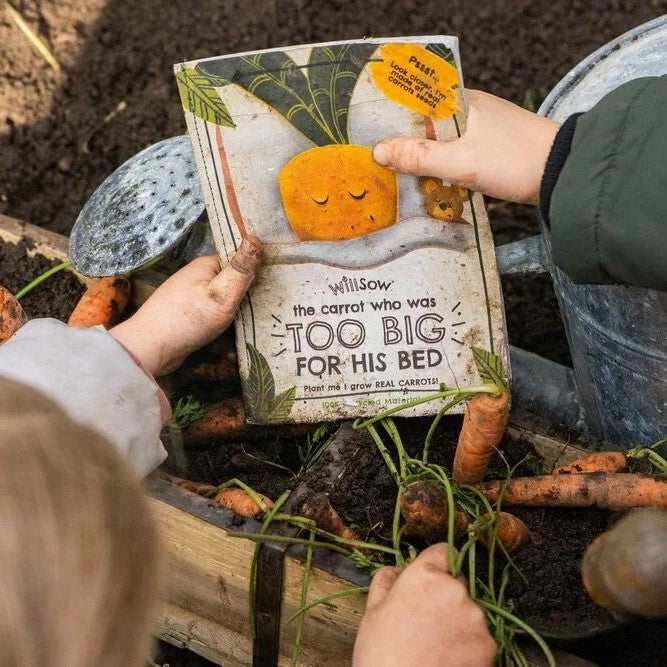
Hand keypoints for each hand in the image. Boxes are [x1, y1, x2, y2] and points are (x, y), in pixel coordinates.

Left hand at [110, 235, 261, 376]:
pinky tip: (238, 332)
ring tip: (263, 321)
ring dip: (239, 310)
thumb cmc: (188, 319)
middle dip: (250, 293)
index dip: (258, 270)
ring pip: (224, 299)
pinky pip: (214, 314)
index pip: (240, 261)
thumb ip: (241, 270)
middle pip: (233, 281)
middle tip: (274, 306)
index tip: (280, 282)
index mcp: (206, 265)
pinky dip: (225, 322)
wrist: (150, 349)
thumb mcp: (222, 294)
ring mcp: (191, 296)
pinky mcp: (188, 316)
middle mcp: (198, 277)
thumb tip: (256, 237)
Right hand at [353, 543, 495, 666]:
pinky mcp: (489, 646)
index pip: (444, 551)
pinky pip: (480, 639)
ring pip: (470, 613)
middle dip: (445, 599)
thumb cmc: (381, 654)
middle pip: (457, 585)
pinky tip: (448, 661)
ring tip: (436, 648)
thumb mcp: (372, 611)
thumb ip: (387, 580)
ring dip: (458, 623)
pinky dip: (469, 648)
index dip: (437, 565)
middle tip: (426, 624)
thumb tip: (399, 569)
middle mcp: (455, 590)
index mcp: (425, 576)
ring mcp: (475, 618)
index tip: (430, 582)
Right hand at [372, 90, 559, 204]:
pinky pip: (453, 157)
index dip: (390, 122)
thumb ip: (419, 157)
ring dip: (422, 162)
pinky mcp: (487, 150)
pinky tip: (429, 186)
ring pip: (438, 145)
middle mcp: (468, 110)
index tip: (367, 140)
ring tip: (396, 180)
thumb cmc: (515, 161)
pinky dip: (440, 170)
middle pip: (423, 127)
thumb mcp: (461, 162)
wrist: (563, 174)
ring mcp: (478, 130)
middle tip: (377, 167)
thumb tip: (379, 152)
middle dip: (403, 147)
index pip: (413, 104)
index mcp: (460, 101)